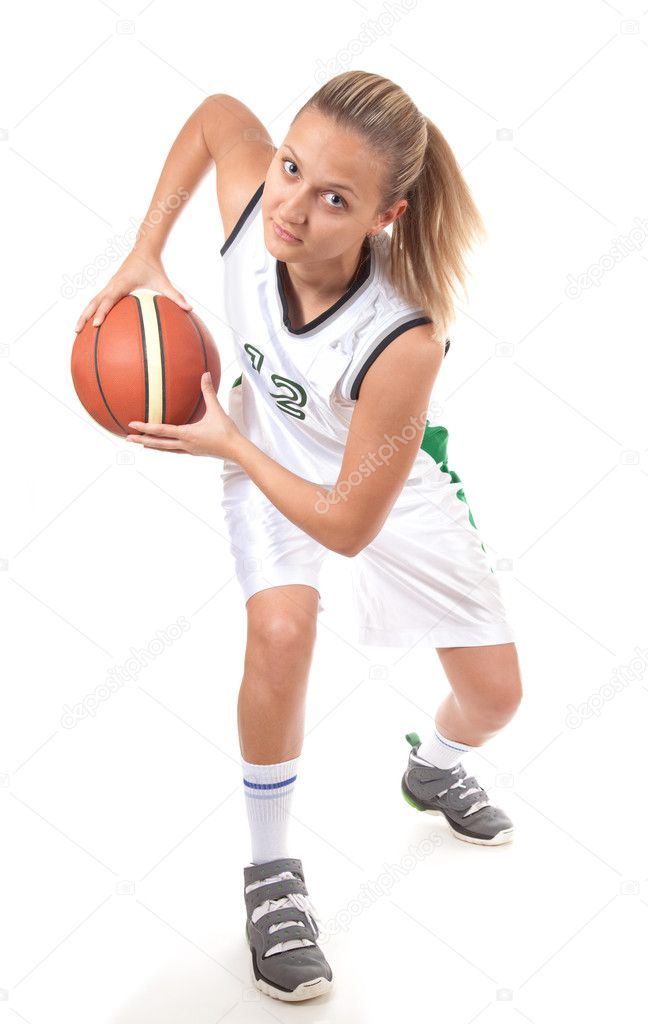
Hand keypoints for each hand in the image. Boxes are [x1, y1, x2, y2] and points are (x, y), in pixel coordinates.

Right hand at [74, 250, 191, 331]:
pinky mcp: (110, 287)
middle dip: (85, 316)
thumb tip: (190, 309)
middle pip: (93, 302)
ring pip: (93, 302)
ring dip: (84, 314)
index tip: (96, 324)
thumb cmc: (154, 266)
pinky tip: (91, 323)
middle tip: (76, 331)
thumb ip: (176, 296)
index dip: (102, 312)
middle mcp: (112, 285)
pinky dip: (92, 310)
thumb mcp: (164, 282)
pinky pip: (98, 300)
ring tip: (77, 330)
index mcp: (122, 284)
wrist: (144, 249)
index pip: (109, 300)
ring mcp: (109, 286)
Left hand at [126, 372, 241, 458]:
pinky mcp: (194, 452)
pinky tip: (164, 446)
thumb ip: (208, 392)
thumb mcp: (216, 410)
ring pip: (165, 449)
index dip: (145, 428)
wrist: (236, 451)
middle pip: (158, 444)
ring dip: (152, 446)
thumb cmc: (227, 432)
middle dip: (142, 440)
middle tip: (128, 438)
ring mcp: (188, 450)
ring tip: (141, 444)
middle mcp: (184, 444)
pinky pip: (175, 450)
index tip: (132, 425)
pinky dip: (165, 448)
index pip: (161, 431)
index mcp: (187, 434)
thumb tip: (205, 374)